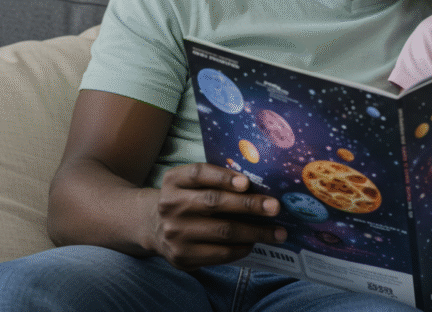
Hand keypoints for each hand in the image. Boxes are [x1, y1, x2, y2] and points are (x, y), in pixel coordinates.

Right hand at [151, 163, 285, 269]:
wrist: (153, 226)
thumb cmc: (187, 199)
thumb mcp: (191, 183)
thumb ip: (216, 180)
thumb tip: (260, 186)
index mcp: (173, 180)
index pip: (198, 174)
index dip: (223, 177)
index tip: (247, 182)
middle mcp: (170, 205)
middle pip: (214, 203)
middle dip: (249, 205)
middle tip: (275, 207)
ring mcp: (175, 233)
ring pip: (222, 231)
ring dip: (255, 232)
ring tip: (278, 232)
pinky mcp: (182, 256)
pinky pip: (220, 253)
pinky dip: (242, 248)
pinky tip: (254, 243)